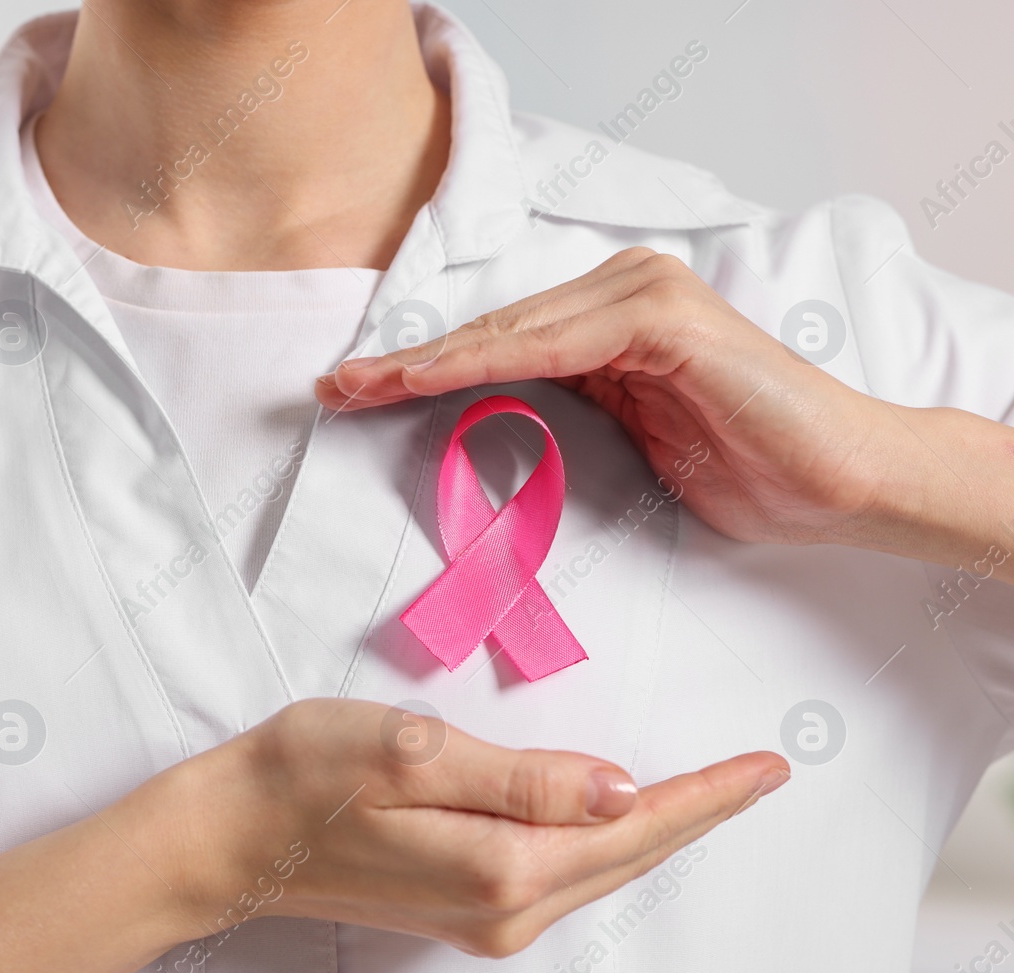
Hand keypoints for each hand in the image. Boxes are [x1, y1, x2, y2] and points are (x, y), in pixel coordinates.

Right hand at [163, 698, 787, 956]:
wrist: (227, 840)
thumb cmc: (302, 777)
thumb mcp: (410, 753)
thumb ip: (521, 776)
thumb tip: (622, 790)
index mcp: (501, 866)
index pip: (634, 827)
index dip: (707, 795)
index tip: (768, 767)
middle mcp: (504, 909)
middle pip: (628, 858)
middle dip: (699, 813)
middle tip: (761, 774)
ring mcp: (483, 918)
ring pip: (599, 871)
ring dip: (659, 831)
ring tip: (710, 791)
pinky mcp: (461, 910)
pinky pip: (562, 876)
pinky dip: (607, 845)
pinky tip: (620, 821)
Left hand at [316, 248, 1013, 572]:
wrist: (837, 482)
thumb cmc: (742, 466)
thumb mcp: (629, 440)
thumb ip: (569, 412)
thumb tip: (487, 420)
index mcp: (610, 320)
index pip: (498, 345)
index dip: (423, 369)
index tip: (355, 393)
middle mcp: (621, 292)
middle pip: (491, 332)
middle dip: (406, 363)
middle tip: (333, 388)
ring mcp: (643, 296)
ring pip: (511, 333)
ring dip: (428, 361)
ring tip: (360, 386)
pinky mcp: (664, 319)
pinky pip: (555, 344)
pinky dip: (486, 361)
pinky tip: (429, 379)